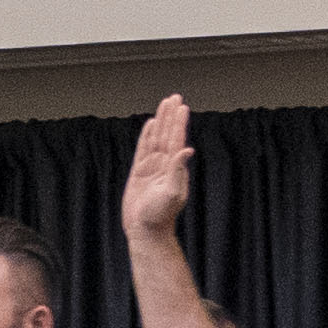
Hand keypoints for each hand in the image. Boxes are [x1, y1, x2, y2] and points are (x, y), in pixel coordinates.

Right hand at [122, 95, 197, 240]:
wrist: (146, 230)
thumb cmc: (161, 215)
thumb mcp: (173, 193)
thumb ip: (178, 171)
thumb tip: (187, 149)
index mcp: (173, 167)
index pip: (176, 139)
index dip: (179, 122)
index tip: (182, 106)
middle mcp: (164, 164)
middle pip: (167, 133)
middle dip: (170, 115)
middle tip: (174, 97)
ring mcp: (152, 167)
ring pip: (155, 138)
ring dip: (160, 121)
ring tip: (163, 105)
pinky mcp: (139, 173)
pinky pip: (143, 149)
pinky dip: (146, 136)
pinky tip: (150, 125)